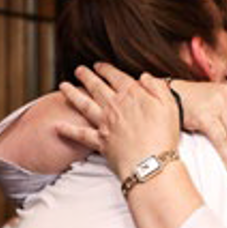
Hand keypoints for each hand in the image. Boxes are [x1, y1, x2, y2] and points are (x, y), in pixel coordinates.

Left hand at [57, 64, 178, 181]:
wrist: (152, 162)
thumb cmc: (164, 134)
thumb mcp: (169, 105)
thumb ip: (157, 87)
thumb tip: (145, 76)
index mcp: (131, 95)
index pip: (116, 76)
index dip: (106, 69)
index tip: (100, 65)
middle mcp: (114, 106)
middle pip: (96, 87)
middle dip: (86, 76)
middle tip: (79, 70)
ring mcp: (105, 123)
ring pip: (84, 104)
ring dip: (72, 94)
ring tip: (63, 86)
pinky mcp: (100, 141)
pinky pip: (80, 134)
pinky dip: (68, 130)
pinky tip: (57, 126)